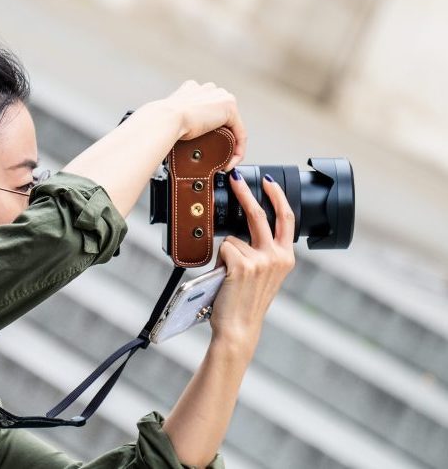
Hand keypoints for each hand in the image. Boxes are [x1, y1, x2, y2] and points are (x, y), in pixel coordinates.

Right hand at [164, 80, 246, 171]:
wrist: (165, 120)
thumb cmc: (162, 121)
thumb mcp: (172, 119)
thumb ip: (180, 120)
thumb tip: (183, 134)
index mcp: (192, 89)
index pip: (207, 109)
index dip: (208, 129)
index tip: (204, 145)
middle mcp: (208, 89)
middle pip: (221, 116)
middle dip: (221, 137)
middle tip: (215, 156)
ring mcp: (220, 96)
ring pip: (232, 125)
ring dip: (230, 145)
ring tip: (223, 161)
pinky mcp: (229, 108)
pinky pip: (240, 133)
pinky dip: (237, 150)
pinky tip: (229, 163)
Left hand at [209, 170, 296, 351]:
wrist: (239, 327)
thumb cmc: (246, 301)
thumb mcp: (264, 275)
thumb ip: (261, 252)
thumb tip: (240, 231)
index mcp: (286, 258)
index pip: (286, 219)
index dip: (277, 196)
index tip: (268, 180)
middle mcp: (277, 257)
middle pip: (260, 215)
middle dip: (245, 192)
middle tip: (235, 177)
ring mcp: (260, 260)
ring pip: (233, 237)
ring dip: (226, 252)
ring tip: (228, 275)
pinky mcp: (242, 264)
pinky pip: (223, 248)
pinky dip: (219, 260)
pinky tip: (224, 277)